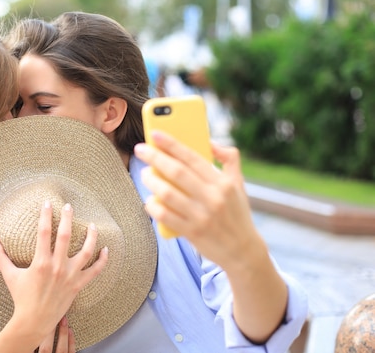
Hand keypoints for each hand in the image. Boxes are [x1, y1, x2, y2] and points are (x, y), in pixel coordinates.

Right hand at [0, 201, 107, 345]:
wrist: (34, 321)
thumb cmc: (21, 297)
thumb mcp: (10, 275)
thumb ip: (0, 256)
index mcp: (41, 262)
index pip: (44, 232)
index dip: (46, 215)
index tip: (48, 203)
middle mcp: (57, 267)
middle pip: (66, 236)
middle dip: (68, 218)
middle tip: (68, 206)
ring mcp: (70, 276)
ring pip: (86, 252)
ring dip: (91, 237)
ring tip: (93, 225)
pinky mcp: (78, 285)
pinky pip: (95, 271)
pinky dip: (102, 260)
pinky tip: (105, 249)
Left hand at [134, 130, 263, 269]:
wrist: (243, 251)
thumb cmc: (236, 212)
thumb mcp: (239, 183)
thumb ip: (228, 158)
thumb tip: (209, 140)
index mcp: (223, 183)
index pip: (193, 157)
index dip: (172, 144)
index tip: (155, 133)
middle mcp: (213, 198)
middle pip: (177, 172)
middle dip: (155, 157)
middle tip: (140, 149)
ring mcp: (201, 216)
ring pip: (167, 193)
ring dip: (151, 181)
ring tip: (144, 174)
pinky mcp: (191, 233)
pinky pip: (164, 216)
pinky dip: (153, 206)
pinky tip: (149, 200)